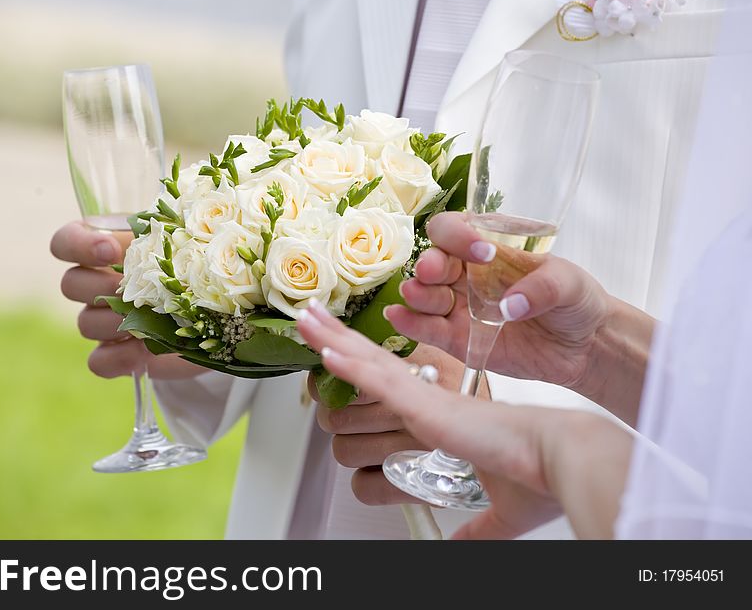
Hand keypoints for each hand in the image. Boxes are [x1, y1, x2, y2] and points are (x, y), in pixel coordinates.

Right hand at [50, 221, 203, 379]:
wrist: (221, 308)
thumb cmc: (199, 262)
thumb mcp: (185, 238)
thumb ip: (165, 232)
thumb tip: (160, 236)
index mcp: (108, 246)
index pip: (66, 242)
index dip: (78, 245)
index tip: (110, 250)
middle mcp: (99, 283)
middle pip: (71, 284)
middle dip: (102, 287)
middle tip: (136, 289)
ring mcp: (106, 321)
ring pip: (85, 322)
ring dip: (115, 322)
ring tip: (151, 319)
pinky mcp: (120, 354)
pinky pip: (98, 361)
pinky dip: (118, 357)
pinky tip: (143, 352)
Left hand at [297, 300, 630, 538]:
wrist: (564, 461)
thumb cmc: (539, 475)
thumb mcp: (496, 510)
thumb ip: (473, 527)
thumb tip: (460, 548)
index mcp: (439, 413)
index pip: (387, 382)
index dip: (357, 364)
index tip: (333, 352)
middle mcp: (427, 398)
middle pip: (369, 359)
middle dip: (335, 338)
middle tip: (309, 317)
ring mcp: (424, 398)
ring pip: (365, 362)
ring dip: (328, 342)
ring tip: (303, 320)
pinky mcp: (426, 406)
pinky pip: (378, 380)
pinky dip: (348, 366)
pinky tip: (324, 351)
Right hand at [387, 212, 652, 423]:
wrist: (585, 346)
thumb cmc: (576, 301)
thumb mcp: (569, 283)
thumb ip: (542, 288)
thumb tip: (509, 307)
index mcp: (488, 248)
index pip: (456, 230)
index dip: (459, 236)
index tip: (481, 251)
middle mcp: (466, 275)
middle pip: (433, 262)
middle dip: (430, 265)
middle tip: (434, 272)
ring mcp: (460, 307)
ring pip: (425, 296)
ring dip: (417, 294)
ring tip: (416, 295)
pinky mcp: (458, 340)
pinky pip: (429, 330)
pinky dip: (410, 324)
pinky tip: (398, 317)